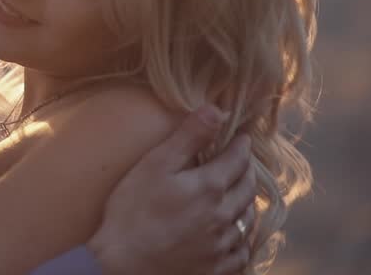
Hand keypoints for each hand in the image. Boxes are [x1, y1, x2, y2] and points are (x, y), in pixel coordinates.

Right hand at [88, 106, 256, 274]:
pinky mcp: (217, 268)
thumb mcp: (155, 165)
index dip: (241, 144)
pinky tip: (233, 235)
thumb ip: (189, 137)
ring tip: (239, 195)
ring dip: (246, 203)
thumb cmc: (132, 212)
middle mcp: (224, 216)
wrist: (122, 264)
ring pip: (247, 219)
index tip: (242, 136)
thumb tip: (216, 110)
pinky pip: (242, 252)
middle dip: (247, 170)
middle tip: (241, 162)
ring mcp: (223, 245)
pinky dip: (242, 239)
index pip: (239, 158)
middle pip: (248, 187)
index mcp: (211, 186)